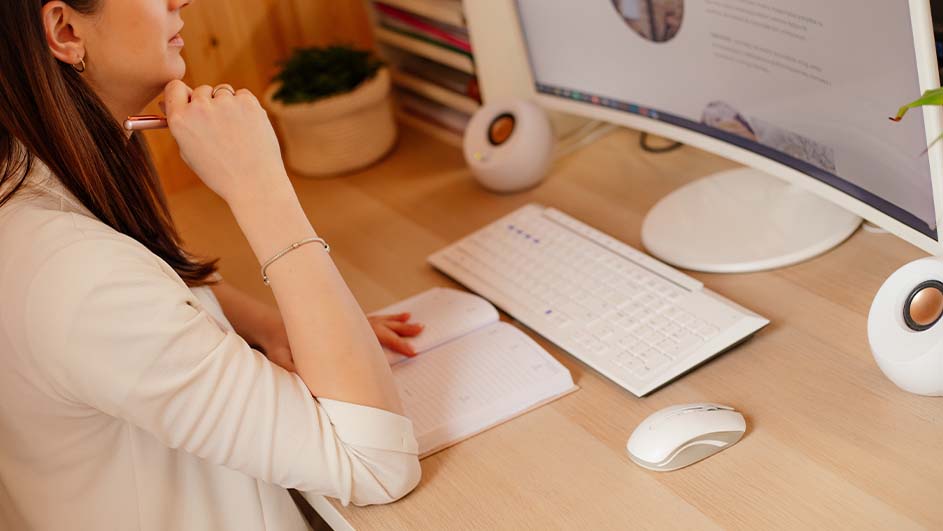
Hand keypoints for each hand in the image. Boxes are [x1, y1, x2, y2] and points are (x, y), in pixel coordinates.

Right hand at [162, 80, 289, 204]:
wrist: (255, 184)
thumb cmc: (220, 173)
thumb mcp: (189, 152)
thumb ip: (180, 125)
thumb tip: (167, 102)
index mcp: (179, 120)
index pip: (174, 87)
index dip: (183, 94)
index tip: (192, 102)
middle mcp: (199, 108)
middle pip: (201, 90)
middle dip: (209, 104)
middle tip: (220, 129)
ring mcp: (224, 103)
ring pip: (223, 92)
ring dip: (228, 105)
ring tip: (236, 133)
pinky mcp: (247, 102)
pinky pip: (243, 95)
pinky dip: (246, 107)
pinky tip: (249, 129)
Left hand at [256, 312, 423, 371]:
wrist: (271, 328)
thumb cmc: (281, 346)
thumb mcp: (286, 358)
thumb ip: (293, 368)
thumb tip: (303, 378)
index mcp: (341, 336)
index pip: (376, 339)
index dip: (396, 345)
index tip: (413, 352)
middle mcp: (346, 326)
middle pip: (381, 326)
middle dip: (402, 330)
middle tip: (421, 331)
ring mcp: (345, 323)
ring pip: (378, 321)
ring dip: (396, 321)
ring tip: (415, 321)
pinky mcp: (342, 323)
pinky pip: (369, 320)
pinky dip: (383, 320)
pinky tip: (392, 319)